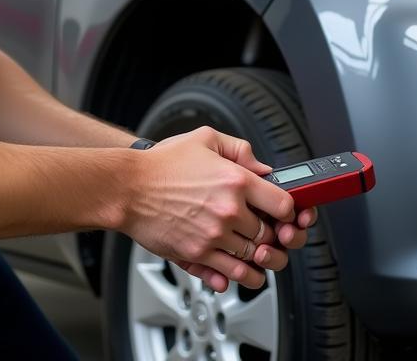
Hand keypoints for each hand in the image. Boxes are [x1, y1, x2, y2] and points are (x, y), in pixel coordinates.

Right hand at [121, 126, 317, 292]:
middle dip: (272, 237)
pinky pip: (229, 276)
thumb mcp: (204, 139)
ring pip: (254, 262)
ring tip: (255, 256)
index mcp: (235, 180)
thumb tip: (261, 168)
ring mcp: (213, 236)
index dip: (288, 211)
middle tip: (266, 233)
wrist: (128, 188)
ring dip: (260, 262)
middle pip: (270, 236)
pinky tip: (235, 268)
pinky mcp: (197, 254)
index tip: (282, 212)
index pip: (284, 205)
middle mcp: (228, 211)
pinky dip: (237, 277)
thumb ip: (238, 149)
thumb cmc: (161, 164)